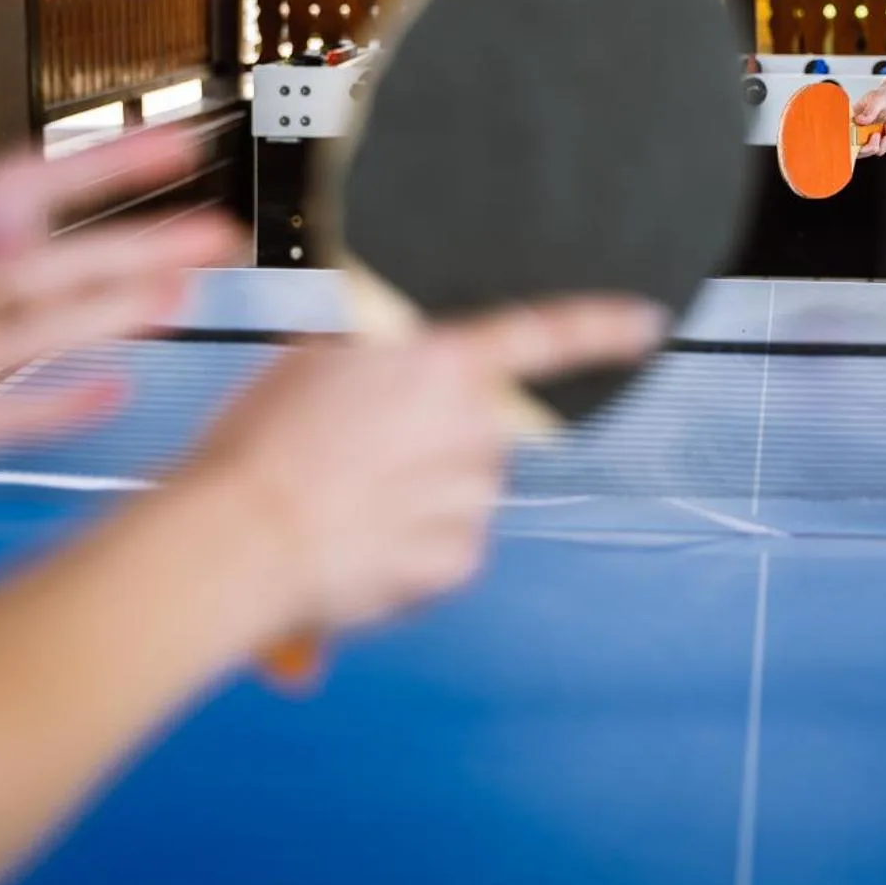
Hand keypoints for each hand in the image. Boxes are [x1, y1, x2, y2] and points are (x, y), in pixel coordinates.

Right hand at [190, 295, 667, 645]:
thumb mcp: (313, 358)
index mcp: (443, 362)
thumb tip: (388, 360)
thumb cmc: (262, 443)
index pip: (545, 335)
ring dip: (418, 495)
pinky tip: (359, 540)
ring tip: (346, 502)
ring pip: (461, 490)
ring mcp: (472, 498)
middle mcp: (473, 427)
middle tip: (360, 455)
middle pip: (480, 428)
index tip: (643, 324)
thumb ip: (375, 353)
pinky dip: (410, 547)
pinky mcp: (458, 560)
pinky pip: (446, 546)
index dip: (601, 327)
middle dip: (434, 441)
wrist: (242, 536)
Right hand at [851, 80, 885, 156]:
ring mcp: (872, 139)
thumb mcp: (877, 99)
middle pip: (862, 152)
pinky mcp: (883, 142)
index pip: (847, 141)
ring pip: (878, 151)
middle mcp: (861, 134)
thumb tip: (860, 120)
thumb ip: (870, 110)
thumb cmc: (883, 96)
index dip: (852, 147)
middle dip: (873, 146)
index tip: (862, 141)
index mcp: (853, 123)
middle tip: (877, 133)